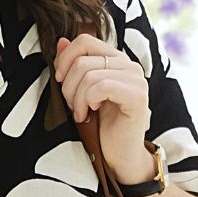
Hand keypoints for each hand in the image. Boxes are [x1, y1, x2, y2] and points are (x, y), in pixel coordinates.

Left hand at [54, 35, 150, 179]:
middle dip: (68, 85)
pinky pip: (101, 86)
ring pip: (89, 74)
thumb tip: (60, 41)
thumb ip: (73, 66)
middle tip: (73, 105)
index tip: (60, 81)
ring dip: (77, 98)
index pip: (85, 41)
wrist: (119, 155)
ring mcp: (136, 79)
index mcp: (115, 60)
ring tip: (81, 113)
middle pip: (83, 59)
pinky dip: (88, 101)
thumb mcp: (80, 92)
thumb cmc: (100, 125)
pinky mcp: (137, 95)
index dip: (65, 59)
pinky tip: (90, 114)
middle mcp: (129, 65)